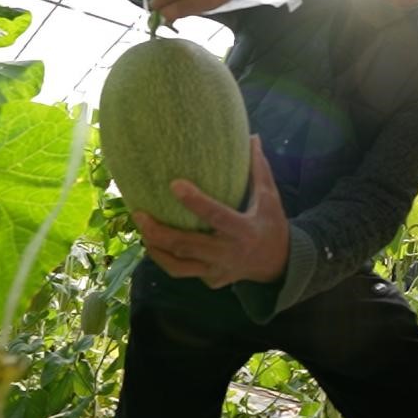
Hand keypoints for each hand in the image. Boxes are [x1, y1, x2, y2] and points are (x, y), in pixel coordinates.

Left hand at [133, 135, 287, 288]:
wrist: (278, 265)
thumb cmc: (271, 224)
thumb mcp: (269, 198)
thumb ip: (258, 169)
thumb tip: (252, 137)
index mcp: (244, 230)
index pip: (216, 215)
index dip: (195, 202)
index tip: (174, 184)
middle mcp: (228, 253)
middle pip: (187, 246)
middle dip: (159, 232)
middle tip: (138, 213)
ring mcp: (218, 271)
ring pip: (178, 267)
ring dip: (156, 249)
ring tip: (141, 229)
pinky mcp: (211, 280)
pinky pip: (183, 272)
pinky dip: (166, 259)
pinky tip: (154, 243)